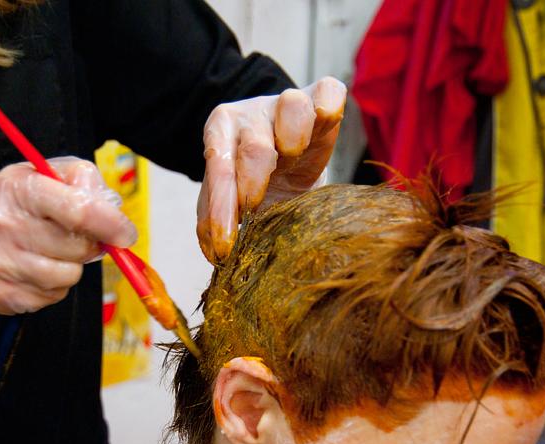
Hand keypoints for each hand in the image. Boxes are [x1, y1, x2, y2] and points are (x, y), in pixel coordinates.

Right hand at [0, 157, 135, 317]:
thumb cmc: (2, 210)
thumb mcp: (33, 177)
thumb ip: (78, 180)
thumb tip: (112, 208)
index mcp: (17, 188)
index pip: (79, 209)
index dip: (112, 224)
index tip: (125, 234)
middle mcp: (4, 226)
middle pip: (79, 246)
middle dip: (89, 245)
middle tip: (75, 238)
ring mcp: (1, 264)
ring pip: (70, 275)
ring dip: (70, 267)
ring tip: (48, 254)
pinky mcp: (3, 296)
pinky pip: (53, 297)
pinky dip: (52, 286)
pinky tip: (32, 271)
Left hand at [196, 76, 345, 262]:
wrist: (289, 162)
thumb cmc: (257, 182)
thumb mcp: (232, 200)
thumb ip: (217, 219)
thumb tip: (216, 252)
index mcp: (221, 132)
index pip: (219, 168)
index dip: (222, 208)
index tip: (226, 244)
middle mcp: (252, 114)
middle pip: (254, 147)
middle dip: (253, 184)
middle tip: (256, 210)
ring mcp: (287, 102)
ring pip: (291, 108)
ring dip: (292, 141)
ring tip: (291, 160)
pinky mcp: (320, 98)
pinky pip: (328, 91)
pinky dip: (328, 106)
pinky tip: (324, 124)